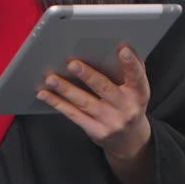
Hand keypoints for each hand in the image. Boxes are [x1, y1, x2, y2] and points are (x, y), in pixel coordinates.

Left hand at [36, 46, 152, 159]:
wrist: (129, 140)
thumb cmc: (129, 104)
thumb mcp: (137, 89)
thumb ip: (132, 70)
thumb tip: (122, 43)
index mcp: (139, 94)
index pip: (137, 77)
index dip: (131, 64)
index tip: (123, 50)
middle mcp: (126, 108)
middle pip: (105, 89)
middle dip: (88, 76)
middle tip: (72, 64)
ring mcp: (110, 121)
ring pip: (85, 102)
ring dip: (66, 89)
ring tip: (51, 78)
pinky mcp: (96, 131)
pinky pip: (74, 115)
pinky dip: (57, 103)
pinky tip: (45, 94)